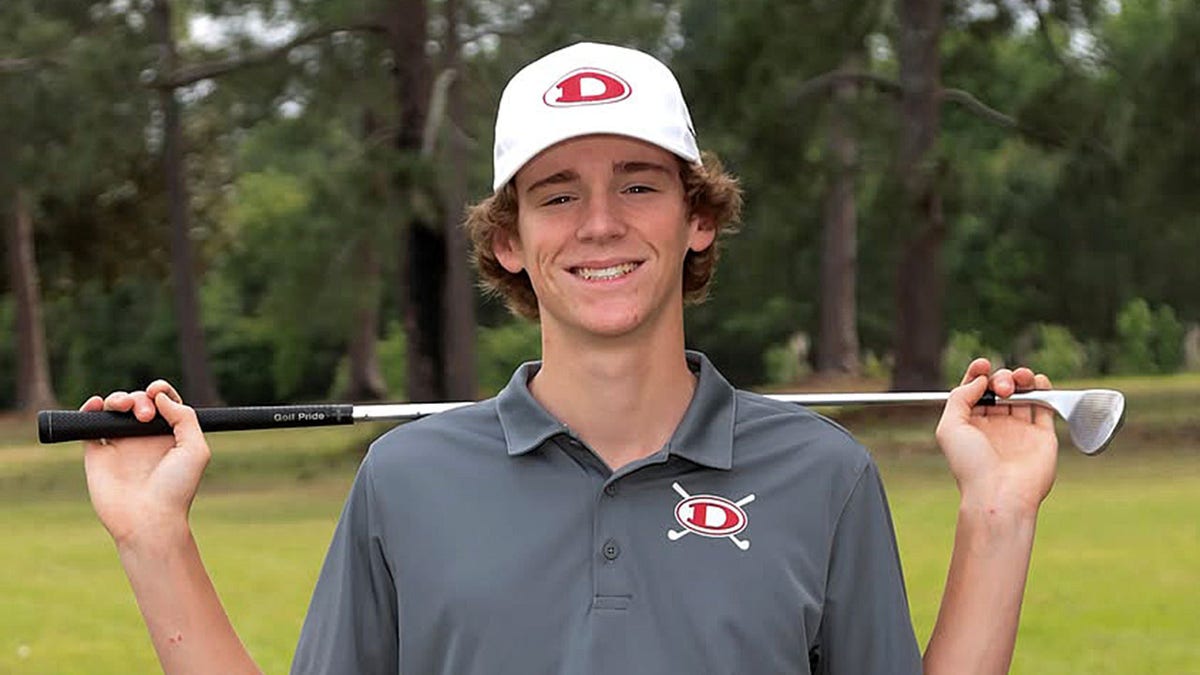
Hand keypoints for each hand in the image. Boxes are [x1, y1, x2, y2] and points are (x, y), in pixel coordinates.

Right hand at [81, 380, 211, 548]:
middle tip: (145, 416)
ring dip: (117, 398)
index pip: (164, 403)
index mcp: (169, 436)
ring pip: (113, 409)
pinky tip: (96, 404)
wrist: (148, 520)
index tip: (157, 391)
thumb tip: (160, 397)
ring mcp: (120, 445)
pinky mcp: (97, 454)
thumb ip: (184, 417)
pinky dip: (89, 410)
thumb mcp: (195, 450)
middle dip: (139, 398)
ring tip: (123, 407)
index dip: (160, 391)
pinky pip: (88, 425)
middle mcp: (144, 438)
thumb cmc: (176, 489)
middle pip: (138, 402)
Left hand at [935, 358, 1058, 515]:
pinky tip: (1037, 381)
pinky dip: (1043, 387)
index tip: (982, 364)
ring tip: (1019, 381)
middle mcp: (995, 426)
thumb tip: (980, 379)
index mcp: (971, 423)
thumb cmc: (971, 466)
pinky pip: (1045, 404)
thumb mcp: (949, 427)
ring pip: (1023, 392)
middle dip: (1000, 378)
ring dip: (1021, 377)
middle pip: (999, 388)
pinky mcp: (1042, 435)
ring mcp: (1019, 429)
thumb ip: (960, 397)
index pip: (975, 390)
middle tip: (1000, 388)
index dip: (978, 373)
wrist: (1000, 495)